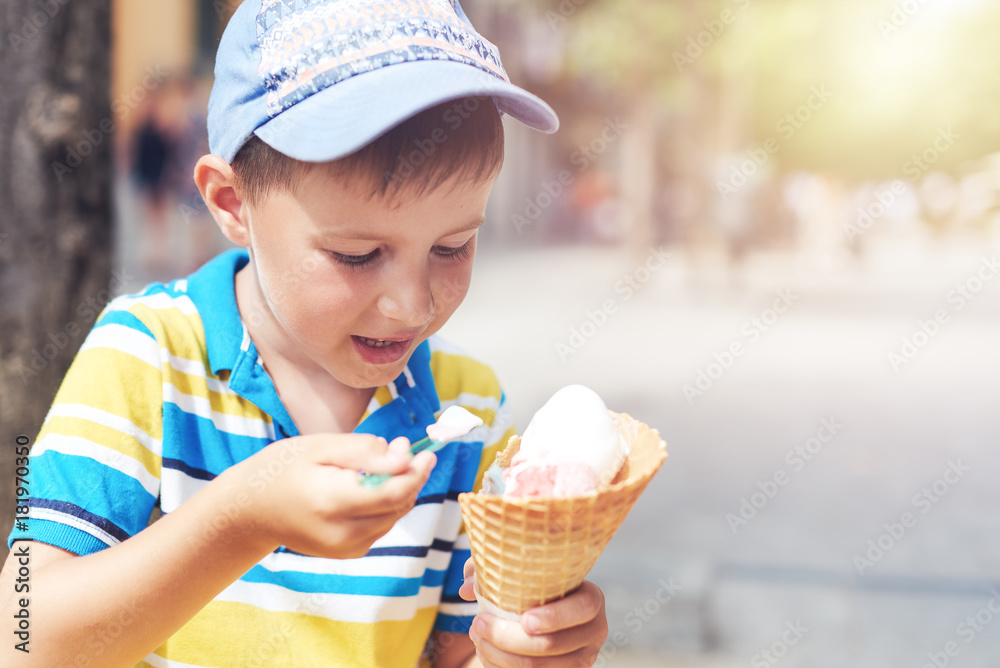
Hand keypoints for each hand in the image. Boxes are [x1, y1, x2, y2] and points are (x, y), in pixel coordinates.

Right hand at [221, 433, 435, 558]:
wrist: (250, 510)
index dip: (417, 472)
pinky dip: (384, 506)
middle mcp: (342, 533)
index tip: (428, 452)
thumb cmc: (282, 469)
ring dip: (398, 490)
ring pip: (393, 517)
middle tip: (401, 446)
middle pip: (398, 506)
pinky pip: (380, 527)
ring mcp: (344, 548)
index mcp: (333, 502)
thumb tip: (404, 457)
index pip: (393, 492)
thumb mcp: (320, 446)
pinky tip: (368, 487)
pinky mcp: (346, 554)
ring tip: (383, 462)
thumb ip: (364, 451)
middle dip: (410, 476)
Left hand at [458, 558, 608, 666]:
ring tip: (477, 639)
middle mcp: (593, 632)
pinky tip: (486, 656)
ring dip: (501, 657)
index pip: (583, 608)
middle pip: (553, 645)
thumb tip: (468, 588)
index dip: (555, 616)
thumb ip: (495, 571)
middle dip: (508, 638)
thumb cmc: (534, 588)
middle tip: (477, 625)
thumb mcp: (522, 573)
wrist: (547, 617)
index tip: (525, 619)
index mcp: (591, 600)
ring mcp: (581, 660)